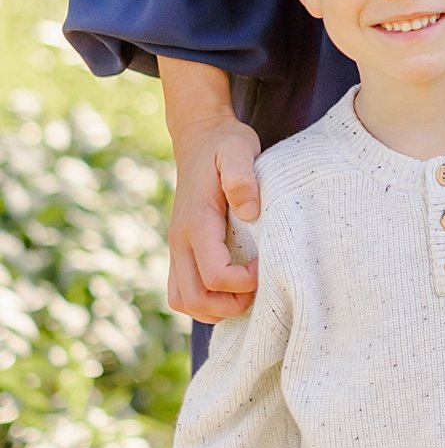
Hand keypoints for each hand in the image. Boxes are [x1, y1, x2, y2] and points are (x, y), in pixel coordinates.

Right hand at [161, 59, 261, 322]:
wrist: (198, 139)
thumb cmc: (223, 145)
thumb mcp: (238, 148)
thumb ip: (242, 177)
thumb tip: (250, 212)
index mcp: (196, 222)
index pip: (214, 275)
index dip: (243, 282)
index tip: (263, 265)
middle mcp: (180, 241)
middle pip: (193, 299)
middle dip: (228, 305)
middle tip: (256, 289)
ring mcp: (177, 248)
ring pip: (183, 301)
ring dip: (214, 308)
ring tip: (244, 291)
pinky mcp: (181, 250)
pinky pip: (182, 291)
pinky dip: (204, 301)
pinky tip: (230, 288)